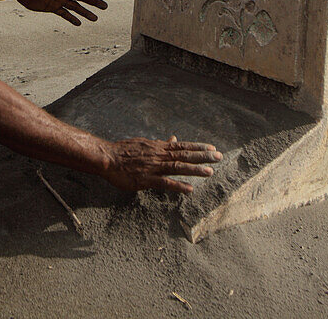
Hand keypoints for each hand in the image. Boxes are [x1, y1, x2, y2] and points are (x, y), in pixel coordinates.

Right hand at [101, 136, 221, 193]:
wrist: (107, 158)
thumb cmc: (124, 151)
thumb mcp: (144, 143)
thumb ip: (160, 143)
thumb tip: (173, 138)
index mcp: (158, 147)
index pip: (182, 146)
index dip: (198, 147)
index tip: (212, 148)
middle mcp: (158, 156)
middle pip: (184, 155)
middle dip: (202, 157)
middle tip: (219, 157)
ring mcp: (153, 167)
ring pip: (177, 167)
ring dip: (194, 170)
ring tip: (209, 173)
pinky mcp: (146, 179)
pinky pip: (164, 183)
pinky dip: (178, 185)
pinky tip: (189, 189)